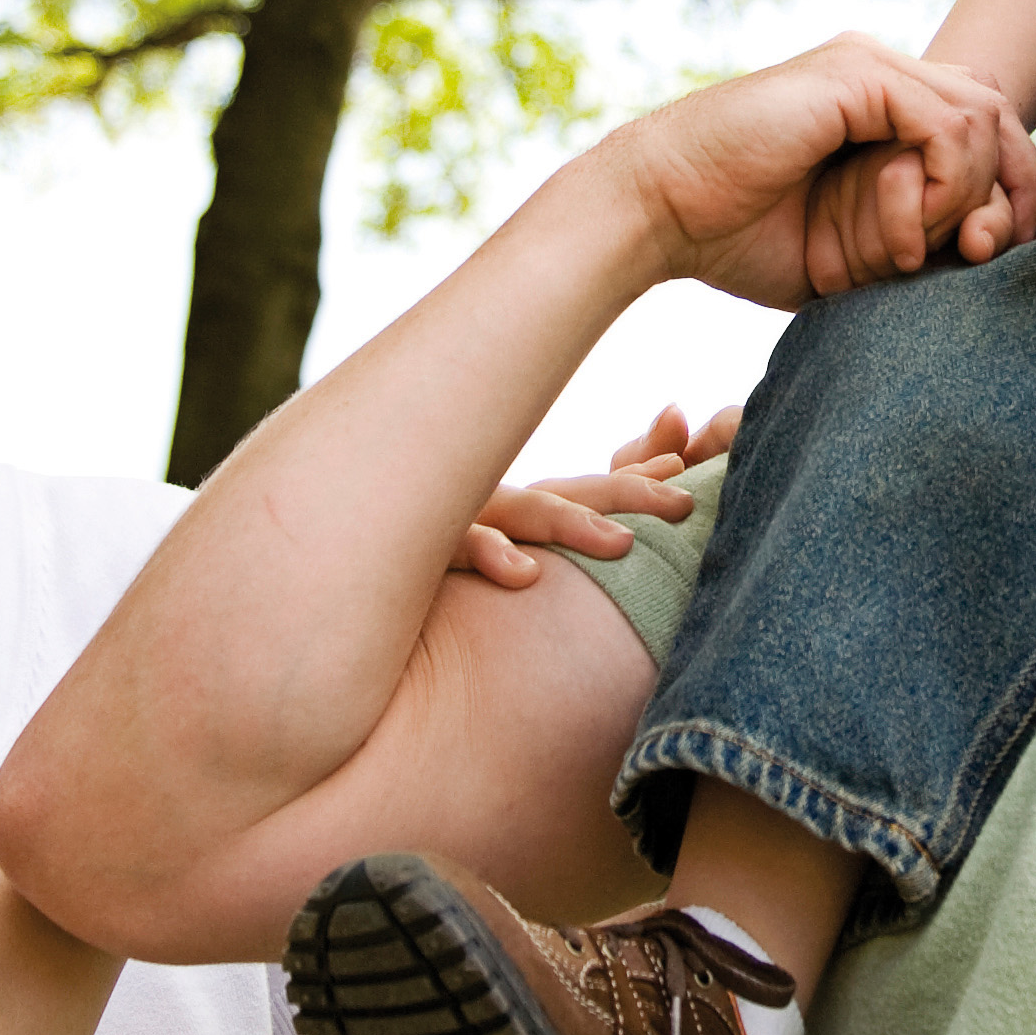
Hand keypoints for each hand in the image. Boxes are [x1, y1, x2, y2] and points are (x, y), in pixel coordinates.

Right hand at [444, 402, 741, 585]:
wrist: (337, 560)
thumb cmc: (430, 553)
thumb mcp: (499, 538)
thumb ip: (575, 505)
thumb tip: (655, 461)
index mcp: (521, 506)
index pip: (594, 488)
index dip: (644, 481)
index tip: (697, 473)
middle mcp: (496, 503)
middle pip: (575, 492)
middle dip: (634, 493)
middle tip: (687, 502)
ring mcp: (460, 519)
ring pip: (524, 512)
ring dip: (574, 525)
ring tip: (625, 544)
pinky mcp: (421, 550)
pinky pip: (458, 546)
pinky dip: (492, 553)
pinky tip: (524, 574)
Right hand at [592, 34, 1035, 308]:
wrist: (658, 213)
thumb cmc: (738, 239)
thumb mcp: (848, 245)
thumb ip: (913, 233)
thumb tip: (986, 244)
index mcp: (877, 104)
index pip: (984, 125)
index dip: (1008, 187)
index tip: (990, 252)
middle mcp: (880, 72)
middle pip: (997, 114)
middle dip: (1008, 190)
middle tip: (976, 253)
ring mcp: (868, 66)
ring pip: (981, 118)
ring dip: (962, 197)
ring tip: (902, 248)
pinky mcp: (855, 75)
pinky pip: (949, 123)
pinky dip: (945, 183)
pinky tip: (901, 224)